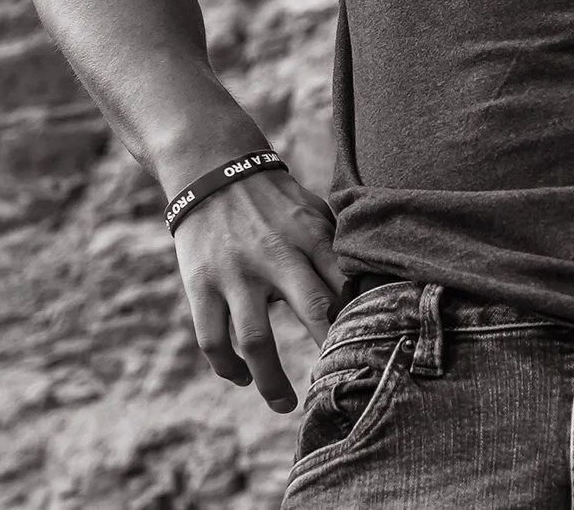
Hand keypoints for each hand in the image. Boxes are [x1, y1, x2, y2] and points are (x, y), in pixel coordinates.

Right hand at [172, 169, 346, 413]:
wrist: (211, 169)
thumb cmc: (274, 198)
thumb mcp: (314, 210)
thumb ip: (338, 247)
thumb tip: (373, 286)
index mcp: (310, 234)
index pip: (345, 282)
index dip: (360, 317)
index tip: (369, 343)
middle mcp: (275, 255)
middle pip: (313, 310)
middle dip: (330, 350)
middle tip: (339, 381)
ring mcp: (235, 274)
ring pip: (257, 341)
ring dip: (273, 381)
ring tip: (284, 404)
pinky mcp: (201, 285)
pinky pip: (213, 339)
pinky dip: (227, 367)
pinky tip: (242, 377)